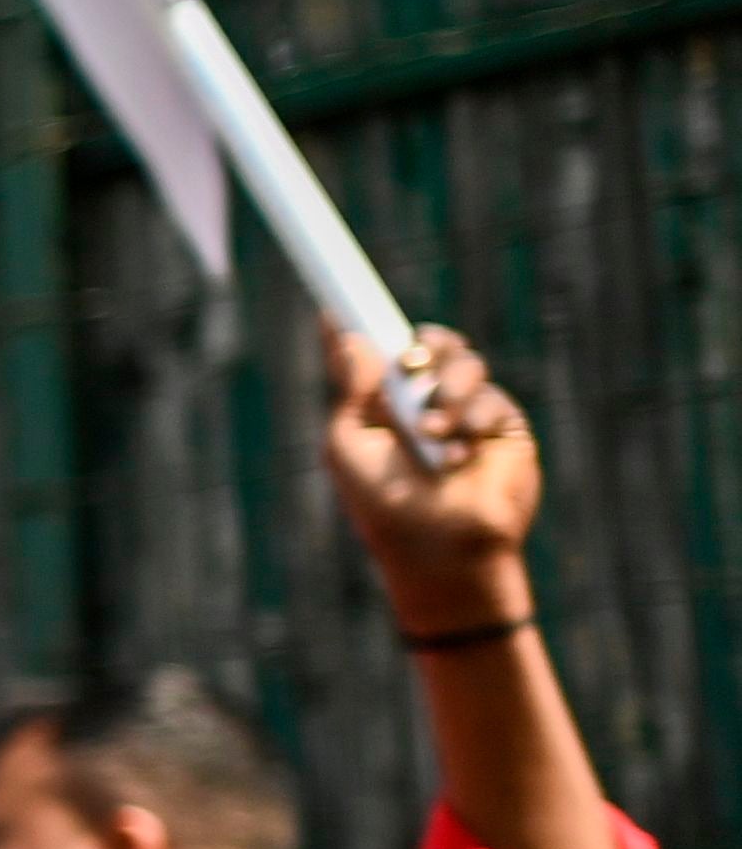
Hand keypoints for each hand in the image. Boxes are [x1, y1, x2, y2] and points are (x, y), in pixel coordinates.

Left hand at [326, 324, 540, 634]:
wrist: (439, 548)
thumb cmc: (383, 504)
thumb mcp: (351, 444)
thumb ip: (352, 389)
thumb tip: (345, 333)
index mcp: (384, 402)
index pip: (383, 350)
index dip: (371, 323)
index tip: (348, 300)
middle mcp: (426, 400)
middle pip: (432, 342)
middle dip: (422, 346)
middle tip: (408, 366)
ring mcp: (467, 411)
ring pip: (465, 363)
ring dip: (446, 391)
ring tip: (432, 433)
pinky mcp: (503, 427)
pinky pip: (492, 398)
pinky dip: (471, 420)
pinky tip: (458, 455)